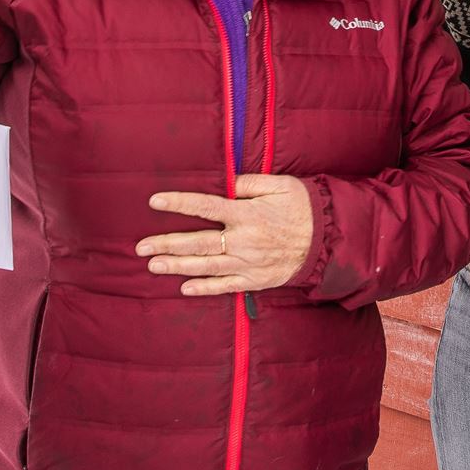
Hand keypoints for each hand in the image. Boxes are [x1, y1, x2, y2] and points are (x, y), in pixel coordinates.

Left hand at [136, 175, 315, 295]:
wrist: (330, 242)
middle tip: (140, 246)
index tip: (154, 202)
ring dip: (176, 266)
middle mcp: (243, 241)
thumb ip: (248, 183)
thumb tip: (224, 181)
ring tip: (153, 265)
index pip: (205, 207)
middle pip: (197, 242)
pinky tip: (183, 288)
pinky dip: (204, 288)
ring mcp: (247, 264)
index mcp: (246, 214)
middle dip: (166, 243)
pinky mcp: (255, 280)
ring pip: (205, 266)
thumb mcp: (279, 185)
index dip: (178, 204)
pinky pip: (224, 287)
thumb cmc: (303, 207)